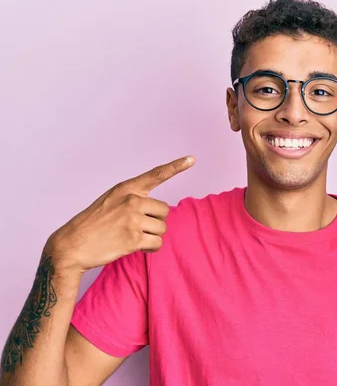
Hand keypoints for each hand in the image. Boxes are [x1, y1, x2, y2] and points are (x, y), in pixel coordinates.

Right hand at [45, 156, 194, 273]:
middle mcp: (131, 201)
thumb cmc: (93, 224)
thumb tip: (160, 211)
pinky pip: (157, 243)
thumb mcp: (111, 201)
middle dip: (155, 221)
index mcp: (126, 188)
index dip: (176, 167)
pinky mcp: (134, 239)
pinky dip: (151, 248)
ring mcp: (133, 219)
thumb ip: (134, 200)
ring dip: (152, 236)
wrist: (72, 244)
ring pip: (162, 228)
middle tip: (136, 227)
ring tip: (132, 237)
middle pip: (164, 211)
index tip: (192, 159)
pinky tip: (137, 247)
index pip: (156, 175)